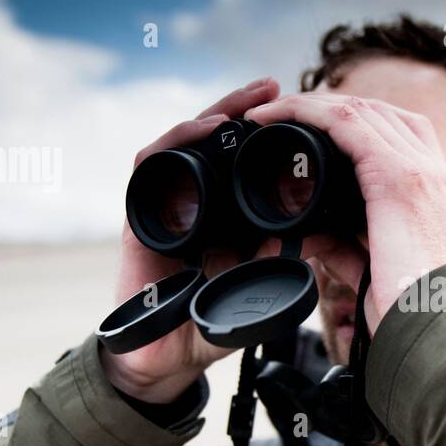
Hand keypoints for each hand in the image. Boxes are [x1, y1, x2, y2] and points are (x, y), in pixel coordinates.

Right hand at [102, 77, 280, 402]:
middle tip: (274, 86)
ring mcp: (163, 207)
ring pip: (183, 143)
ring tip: (247, 100)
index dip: (267, 135)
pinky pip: (152, 167)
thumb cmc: (208, 325)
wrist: (164, 360)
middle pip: (213, 140)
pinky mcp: (140, 217)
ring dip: (214, 115)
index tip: (301, 115)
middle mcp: (191, 203)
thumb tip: (305, 231)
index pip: (241, 160)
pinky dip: (179, 143)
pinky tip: (208, 133)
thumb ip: (273, 260)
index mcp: (221, 215)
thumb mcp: (255, 287)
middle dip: (242, 108)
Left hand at [243, 92, 445, 335]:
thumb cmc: (416, 314)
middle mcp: (435, 173)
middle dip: (327, 107)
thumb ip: (346, 248)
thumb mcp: (376, 272)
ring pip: (360, 110)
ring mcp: (421, 170)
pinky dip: (306, 112)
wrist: (444, 332)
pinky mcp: (399, 177)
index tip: (311, 133)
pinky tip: (276, 116)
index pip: (398, 136)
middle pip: (378, 114)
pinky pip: (346, 123)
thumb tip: (311, 238)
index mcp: (437, 194)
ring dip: (310, 104)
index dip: (353, 125)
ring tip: (271, 111)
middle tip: (282, 115)